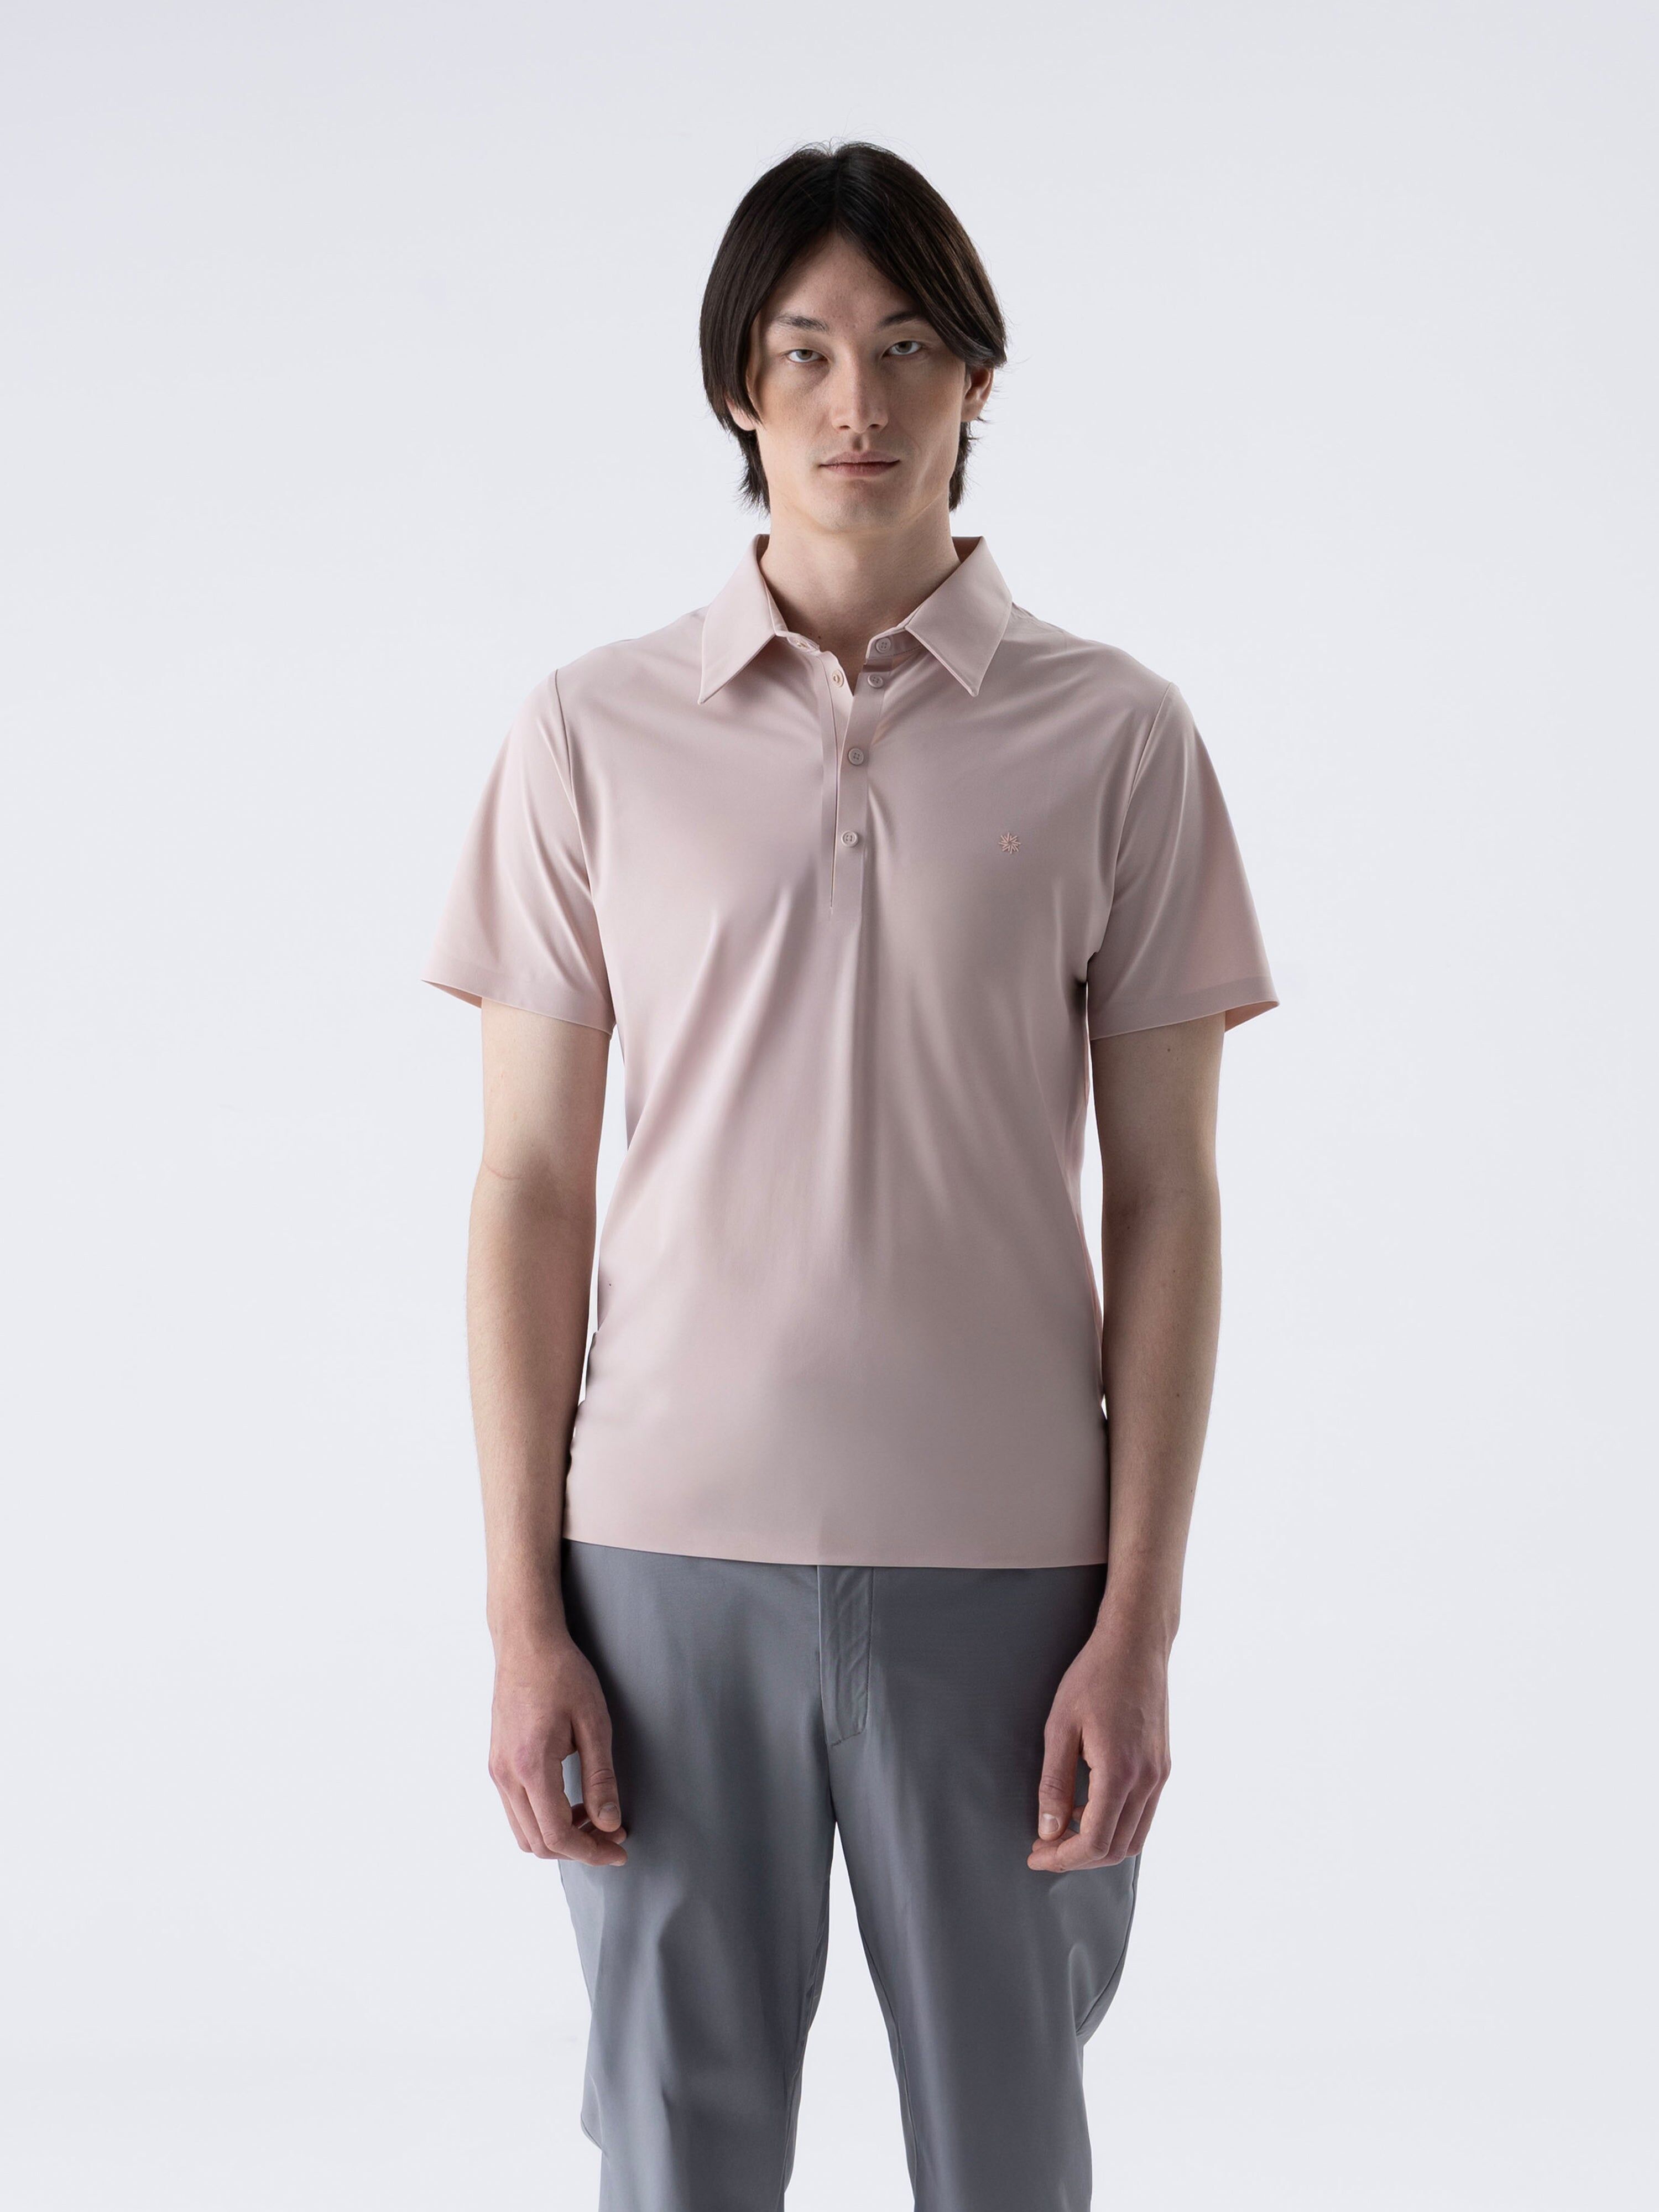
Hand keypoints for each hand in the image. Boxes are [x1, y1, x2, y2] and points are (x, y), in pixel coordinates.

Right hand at [488, 1632, 627, 1865]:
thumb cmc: (562, 1674)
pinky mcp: (496, 1763)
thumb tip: (609, 1823)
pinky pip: (516, 1811)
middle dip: (578, 1849)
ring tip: (593, 1817)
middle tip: (612, 1834)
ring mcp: (497, 1770)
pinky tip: (569, 1801)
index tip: (620, 1849)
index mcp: (531, 1766)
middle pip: (537, 1843)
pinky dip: (543, 1820)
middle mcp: (506, 1775)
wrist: (526, 1644)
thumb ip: (601, 1778)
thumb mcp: (594, 1722)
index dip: (591, 1851)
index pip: (557, 1834)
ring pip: (523, 1832)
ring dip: (558, 1837)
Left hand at [1027, 1631, 1170, 1872]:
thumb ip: (1054, 1784)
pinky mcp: (1163, 1766)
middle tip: (1044, 1848)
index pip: (1094, 1841)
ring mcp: (1160, 1774)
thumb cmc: (1094, 1677)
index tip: (1035, 1855)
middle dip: (1078, 1858)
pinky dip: (1116, 1826)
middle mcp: (1148, 1780)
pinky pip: (1143, 1815)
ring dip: (1099, 1846)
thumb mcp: (1060, 1727)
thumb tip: (1047, 1831)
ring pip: (1134, 1838)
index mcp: (1120, 1773)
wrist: (1136, 1644)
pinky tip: (1088, 1810)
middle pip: (1116, 1849)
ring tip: (1063, 1833)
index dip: (1062, 1859)